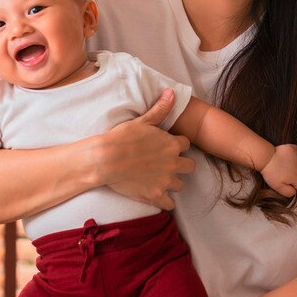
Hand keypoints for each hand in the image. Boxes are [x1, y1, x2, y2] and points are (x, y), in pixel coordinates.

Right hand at [103, 89, 194, 210]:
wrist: (106, 159)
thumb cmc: (122, 138)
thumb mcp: (142, 121)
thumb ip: (160, 109)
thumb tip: (172, 92)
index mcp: (172, 145)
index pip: (186, 144)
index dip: (178, 145)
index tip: (168, 146)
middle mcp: (173, 164)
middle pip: (189, 166)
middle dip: (180, 165)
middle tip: (167, 164)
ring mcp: (165, 181)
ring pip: (180, 185)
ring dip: (172, 182)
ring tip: (160, 179)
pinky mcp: (155, 195)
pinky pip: (169, 204)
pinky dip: (165, 201)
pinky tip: (157, 196)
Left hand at [260, 144, 296, 197]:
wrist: (266, 157)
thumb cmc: (271, 173)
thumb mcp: (278, 187)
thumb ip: (288, 192)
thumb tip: (295, 192)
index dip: (293, 186)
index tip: (285, 182)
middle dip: (295, 176)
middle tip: (283, 174)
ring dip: (296, 166)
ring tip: (284, 165)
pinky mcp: (294, 149)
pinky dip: (295, 156)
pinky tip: (288, 157)